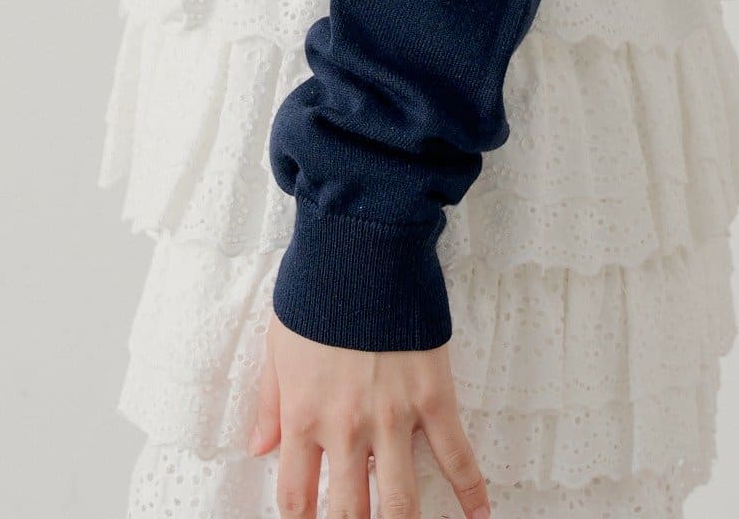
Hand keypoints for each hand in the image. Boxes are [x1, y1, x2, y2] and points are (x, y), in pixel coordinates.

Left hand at [248, 310, 490, 518]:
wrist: (361, 246)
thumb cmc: (317, 288)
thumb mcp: (278, 344)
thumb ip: (271, 402)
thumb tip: (259, 446)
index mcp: (305, 416)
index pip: (297, 497)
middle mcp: (347, 428)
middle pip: (349, 512)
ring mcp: (393, 417)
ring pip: (400, 500)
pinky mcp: (433, 396)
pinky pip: (455, 454)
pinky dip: (470, 490)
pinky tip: (478, 515)